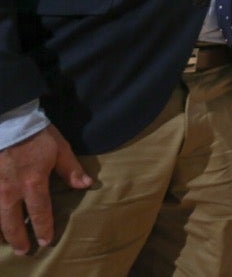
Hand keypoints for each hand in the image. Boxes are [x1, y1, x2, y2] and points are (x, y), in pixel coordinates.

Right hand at [0, 126, 92, 254]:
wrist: (10, 120)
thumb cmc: (37, 134)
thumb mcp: (60, 149)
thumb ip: (71, 169)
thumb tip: (86, 185)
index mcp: (33, 183)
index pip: (39, 212)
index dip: (43, 228)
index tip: (46, 241)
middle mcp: (11, 190)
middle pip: (12, 221)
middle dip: (18, 237)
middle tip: (23, 250)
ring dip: (3, 230)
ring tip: (8, 241)